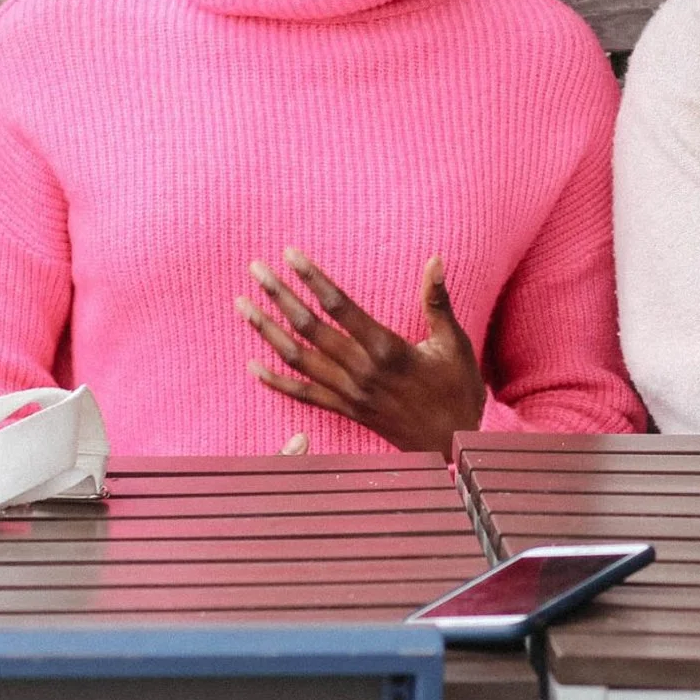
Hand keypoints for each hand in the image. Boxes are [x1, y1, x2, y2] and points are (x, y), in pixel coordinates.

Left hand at [237, 250, 485, 457]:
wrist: (452, 445)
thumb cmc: (457, 390)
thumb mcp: (454, 343)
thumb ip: (438, 301)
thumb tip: (435, 259)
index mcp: (387, 349)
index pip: (340, 307)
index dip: (313, 279)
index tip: (290, 255)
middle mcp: (361, 371)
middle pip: (310, 328)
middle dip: (280, 296)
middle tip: (255, 269)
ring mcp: (349, 394)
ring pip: (298, 359)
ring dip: (267, 331)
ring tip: (243, 306)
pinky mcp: (346, 411)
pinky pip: (303, 395)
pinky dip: (275, 381)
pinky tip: (252, 366)